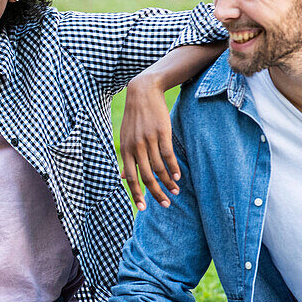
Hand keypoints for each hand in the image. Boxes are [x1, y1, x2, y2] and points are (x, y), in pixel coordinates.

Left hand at [120, 73, 179, 210]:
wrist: (142, 92)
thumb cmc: (135, 118)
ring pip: (159, 168)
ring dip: (168, 182)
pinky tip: (178, 177)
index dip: (137, 194)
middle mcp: (136, 147)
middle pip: (146, 176)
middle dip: (156, 193)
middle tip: (166, 204)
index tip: (143, 209)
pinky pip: (168, 155)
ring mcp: (148, 140)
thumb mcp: (126, 137)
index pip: (130, 178)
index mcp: (126, 150)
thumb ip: (126, 158)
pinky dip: (174, 168)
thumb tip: (123, 177)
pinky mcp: (161, 133)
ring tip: (176, 191)